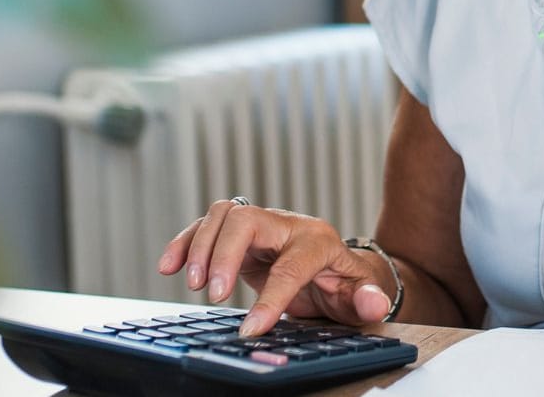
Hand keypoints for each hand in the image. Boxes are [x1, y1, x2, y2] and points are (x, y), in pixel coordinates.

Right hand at [158, 199, 393, 336]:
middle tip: (214, 295)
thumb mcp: (361, 295)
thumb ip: (368, 300)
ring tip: (192, 285)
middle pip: (248, 220)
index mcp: (318, 241)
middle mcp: (287, 225)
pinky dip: (185, 242)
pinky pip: (208, 226)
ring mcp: (262, 225)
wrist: (337, 269)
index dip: (271, 297)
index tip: (252, 329)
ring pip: (225, 214)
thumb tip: (375, 304)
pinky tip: (168, 265)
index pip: (290, 264)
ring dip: (201, 246)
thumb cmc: (346, 283)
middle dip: (225, 255)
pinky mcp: (241, 234)